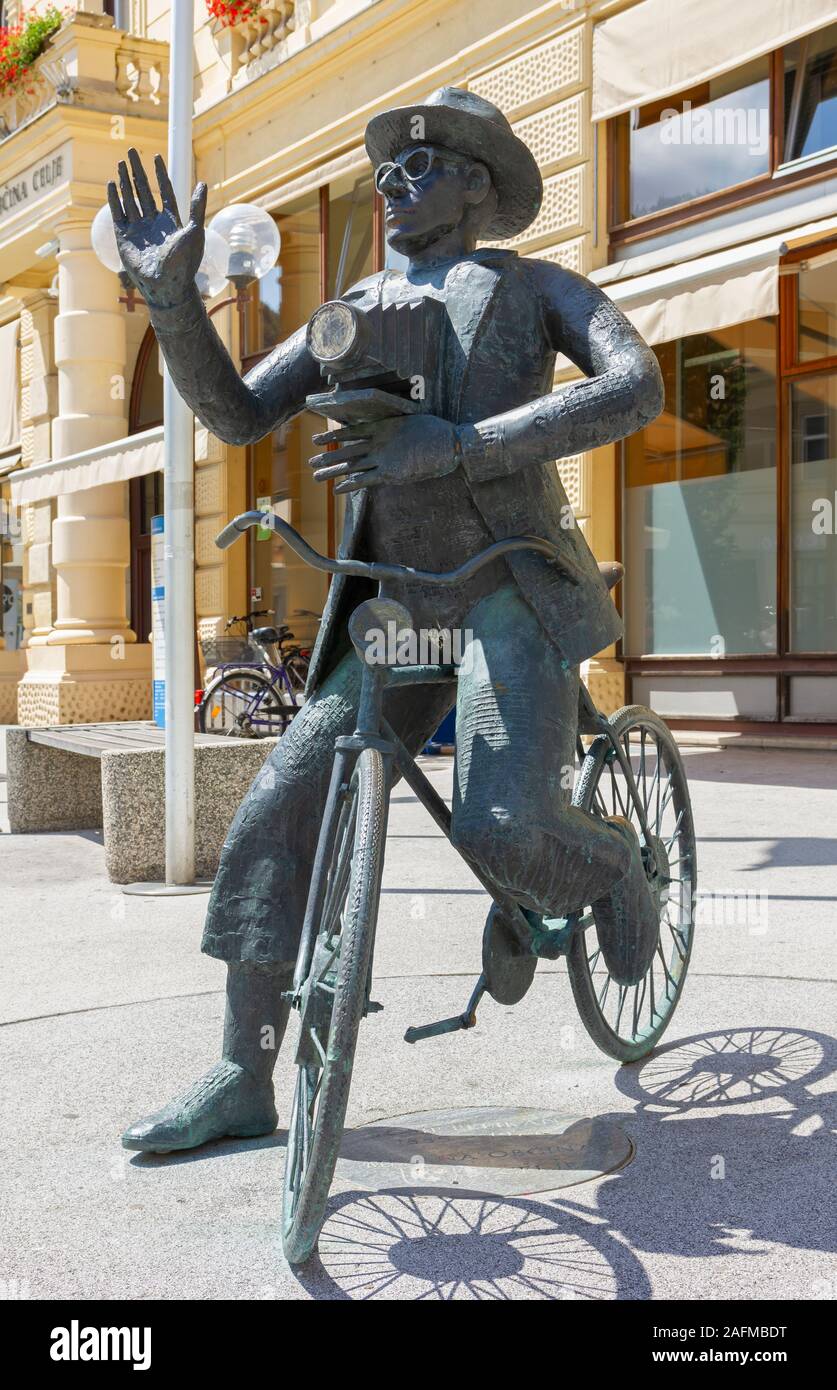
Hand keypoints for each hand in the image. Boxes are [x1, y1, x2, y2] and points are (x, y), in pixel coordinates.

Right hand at [107, 148, 206, 309]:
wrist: (166, 286)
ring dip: (125, 181)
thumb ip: (197, 208)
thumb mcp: (194, 232)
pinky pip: (118, 213)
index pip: (164, 191)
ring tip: (121, 162)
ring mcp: (138, 229)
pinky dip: (114, 199)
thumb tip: (203, 183)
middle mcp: (153, 223)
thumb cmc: (184, 263)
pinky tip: (112, 183)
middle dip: (137, 171)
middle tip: (131, 151)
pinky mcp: (124, 237)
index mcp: (171, 221)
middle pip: (143, 190)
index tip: (155, 156)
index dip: (160, 174)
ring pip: (129, 199)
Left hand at [309, 413, 458, 493]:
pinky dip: (350, 485)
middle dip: (328, 457)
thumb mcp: (411, 424)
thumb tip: (388, 429)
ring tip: (316, 475)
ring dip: (333, 471)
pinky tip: (337, 490)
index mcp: (383, 427)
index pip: (351, 432)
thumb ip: (395, 429)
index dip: (334, 436)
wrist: (450, 443)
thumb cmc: (435, 433)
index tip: (319, 439)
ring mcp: (383, 457)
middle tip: (311, 462)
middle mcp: (378, 443)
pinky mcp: (390, 473)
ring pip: (352, 465)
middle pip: (347, 451)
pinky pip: (366, 480)